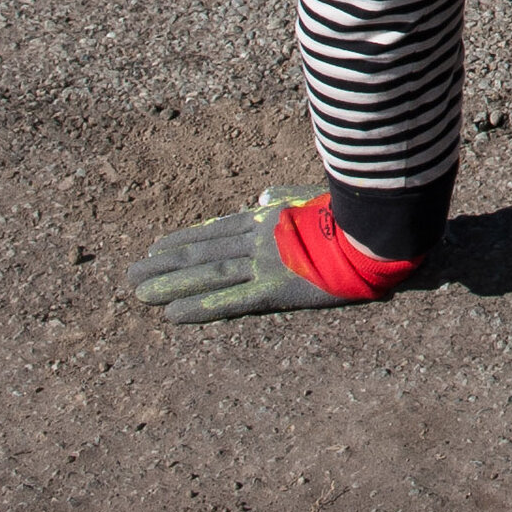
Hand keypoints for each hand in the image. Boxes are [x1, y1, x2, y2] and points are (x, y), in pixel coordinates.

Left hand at [128, 190, 369, 325]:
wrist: (379, 234)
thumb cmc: (356, 216)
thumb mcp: (318, 197)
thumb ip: (287, 197)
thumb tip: (261, 195)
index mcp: (270, 219)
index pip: (218, 231)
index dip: (185, 240)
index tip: (158, 247)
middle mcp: (260, 240)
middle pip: (204, 251)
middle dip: (166, 263)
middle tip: (132, 274)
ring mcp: (265, 264)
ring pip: (207, 274)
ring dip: (170, 283)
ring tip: (139, 292)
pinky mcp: (275, 289)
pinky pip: (229, 301)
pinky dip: (198, 307)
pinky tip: (172, 315)